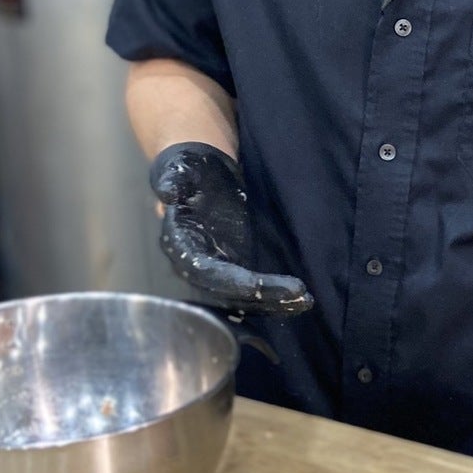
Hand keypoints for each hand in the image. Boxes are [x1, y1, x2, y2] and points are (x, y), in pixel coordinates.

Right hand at [149, 143, 312, 315]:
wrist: (201, 174)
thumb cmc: (190, 170)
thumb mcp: (180, 169)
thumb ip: (173, 181)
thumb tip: (167, 194)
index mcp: (180, 245)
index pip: (205, 273)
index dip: (231, 282)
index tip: (258, 286)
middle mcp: (196, 267)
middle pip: (229, 293)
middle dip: (263, 297)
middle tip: (298, 295)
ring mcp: (217, 272)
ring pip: (244, 299)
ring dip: (274, 303)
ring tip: (305, 301)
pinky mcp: (235, 270)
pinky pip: (254, 293)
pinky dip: (275, 298)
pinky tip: (301, 300)